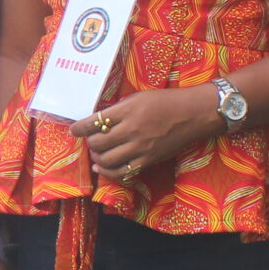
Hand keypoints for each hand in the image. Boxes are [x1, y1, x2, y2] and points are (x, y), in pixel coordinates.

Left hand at [71, 84, 222, 182]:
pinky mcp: (148, 160)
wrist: (194, 114)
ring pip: (106, 160)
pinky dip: (108, 171)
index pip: (94, 122)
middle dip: (89, 143)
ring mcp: (140, 147)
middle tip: (90, 140)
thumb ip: (119, 109)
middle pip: (97, 143)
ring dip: (96, 158)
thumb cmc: (166, 101)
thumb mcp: (139, 97)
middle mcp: (131, 130)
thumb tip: (100, 121)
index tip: (74, 130)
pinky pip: (122, 172)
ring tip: (97, 153)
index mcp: (127, 110)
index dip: (79, 128)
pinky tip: (102, 168)